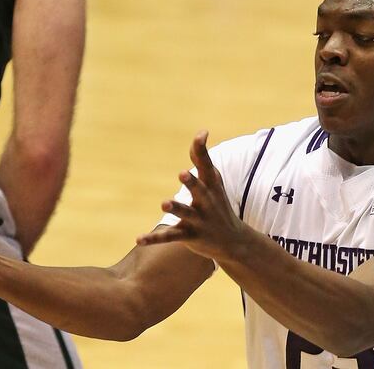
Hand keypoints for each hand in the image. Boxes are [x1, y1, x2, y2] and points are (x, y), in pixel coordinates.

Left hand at [136, 131, 248, 260]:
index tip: (201, 135)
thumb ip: (202, 160)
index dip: (202, 151)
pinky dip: (154, 239)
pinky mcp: (190, 236)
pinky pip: (170, 237)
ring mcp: (199, 220)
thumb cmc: (218, 204)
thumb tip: (201, 133)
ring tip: (165, 203)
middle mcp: (207, 202)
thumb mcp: (213, 182)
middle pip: (199, 190)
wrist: (233, 241)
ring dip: (176, 208)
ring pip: (186, 213)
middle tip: (182, 173)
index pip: (207, 166)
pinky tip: (139, 239)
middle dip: (192, 183)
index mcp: (211, 187)